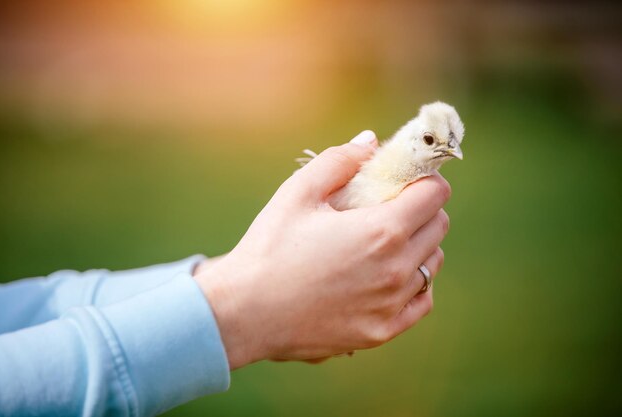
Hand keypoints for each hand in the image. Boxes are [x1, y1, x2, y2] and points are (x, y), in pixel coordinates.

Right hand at [193, 132, 450, 369]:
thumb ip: (340, 161)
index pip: (435, 194)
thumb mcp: (298, 193)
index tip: (407, 178)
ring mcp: (392, 305)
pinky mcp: (382, 332)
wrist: (245, 313)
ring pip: (432, 263)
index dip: (424, 178)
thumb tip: (371, 142)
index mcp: (382, 231)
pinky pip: (421, 301)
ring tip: (386, 242)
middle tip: (392, 206)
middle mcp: (397, 269)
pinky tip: (389, 276)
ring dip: (420, 245)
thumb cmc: (269, 248)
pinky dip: (414, 283)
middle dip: (423, 208)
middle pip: (439, 226)